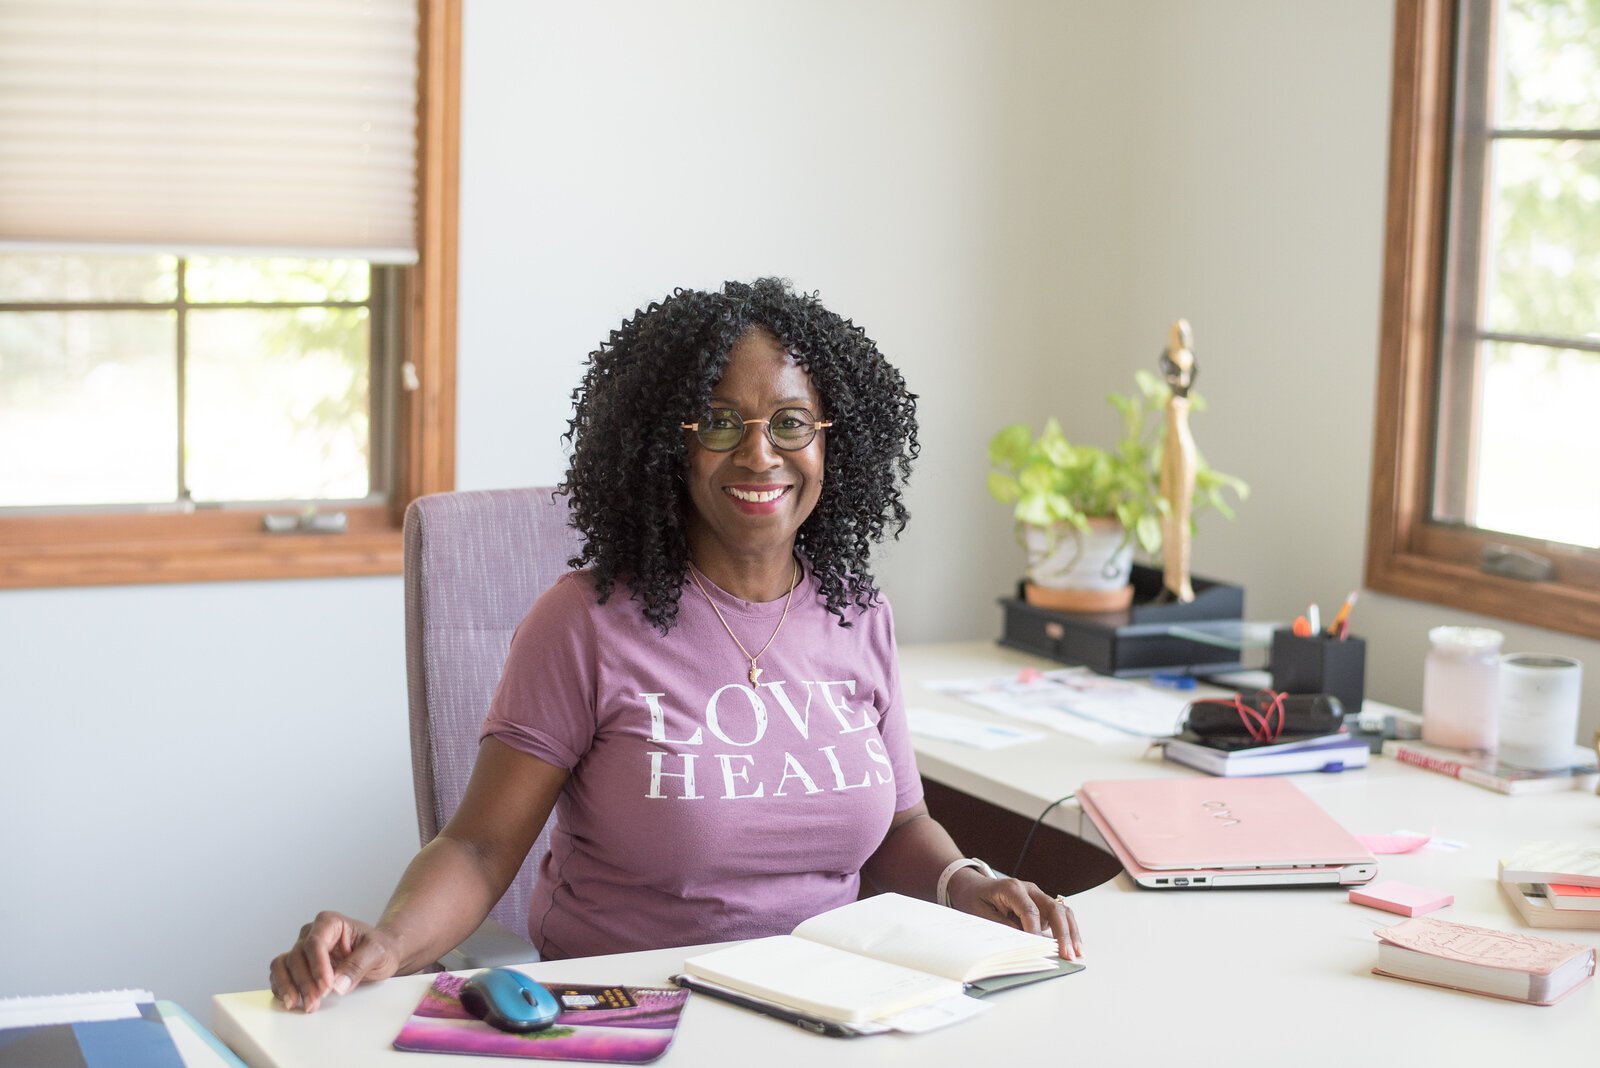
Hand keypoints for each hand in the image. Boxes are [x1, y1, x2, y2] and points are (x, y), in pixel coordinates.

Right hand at [269, 911, 402, 1011]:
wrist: (381, 953)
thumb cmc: (380, 948)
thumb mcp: (378, 953)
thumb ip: (358, 965)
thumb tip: (337, 985)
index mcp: (330, 923)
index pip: (315, 943)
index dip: (318, 966)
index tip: (327, 987)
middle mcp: (311, 933)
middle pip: (297, 956)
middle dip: (305, 982)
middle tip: (316, 1002)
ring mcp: (302, 950)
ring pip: (283, 965)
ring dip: (289, 987)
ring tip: (302, 1005)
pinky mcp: (298, 966)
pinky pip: (280, 975)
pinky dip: (282, 989)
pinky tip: (292, 1002)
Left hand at [947, 872, 1083, 960]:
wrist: (972, 886)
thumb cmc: (974, 899)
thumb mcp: (979, 914)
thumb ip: (1001, 926)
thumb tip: (1022, 941)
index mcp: (1012, 888)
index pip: (1030, 910)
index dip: (1036, 931)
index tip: (1039, 948)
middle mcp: (1029, 889)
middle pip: (1053, 908)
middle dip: (1062, 933)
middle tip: (1067, 954)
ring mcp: (1038, 896)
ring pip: (1062, 911)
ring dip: (1071, 932)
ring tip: (1077, 952)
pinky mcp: (1041, 906)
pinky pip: (1060, 917)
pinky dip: (1068, 931)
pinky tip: (1073, 947)